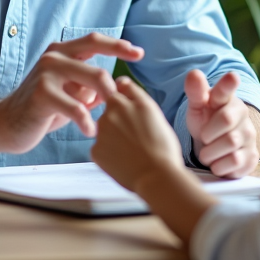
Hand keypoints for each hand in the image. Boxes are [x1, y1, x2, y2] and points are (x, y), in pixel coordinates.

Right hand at [0, 33, 143, 153]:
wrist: (7, 124)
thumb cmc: (43, 108)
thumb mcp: (69, 91)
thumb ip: (89, 84)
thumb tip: (118, 85)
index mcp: (61, 51)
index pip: (94, 41)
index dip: (118, 46)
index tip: (139, 53)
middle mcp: (54, 57)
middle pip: (97, 62)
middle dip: (115, 84)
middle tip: (126, 100)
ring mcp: (46, 73)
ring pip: (90, 80)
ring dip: (104, 102)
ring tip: (108, 121)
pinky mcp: (41, 94)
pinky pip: (75, 107)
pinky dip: (86, 121)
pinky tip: (90, 131)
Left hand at [92, 76, 185, 191]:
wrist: (157, 176)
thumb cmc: (163, 148)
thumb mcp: (155, 114)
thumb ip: (136, 96)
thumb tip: (121, 82)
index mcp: (132, 101)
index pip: (122, 86)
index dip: (126, 96)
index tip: (130, 107)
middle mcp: (114, 112)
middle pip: (111, 107)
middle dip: (119, 116)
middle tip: (134, 134)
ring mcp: (102, 131)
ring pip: (104, 127)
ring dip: (113, 134)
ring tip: (130, 150)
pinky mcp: (96, 150)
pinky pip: (100, 147)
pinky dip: (109, 152)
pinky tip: (123, 160)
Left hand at [185, 70, 259, 177]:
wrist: (215, 145)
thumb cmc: (205, 120)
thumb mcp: (197, 107)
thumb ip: (195, 92)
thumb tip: (194, 73)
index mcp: (226, 98)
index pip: (226, 89)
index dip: (228, 83)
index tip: (232, 77)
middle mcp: (242, 114)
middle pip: (226, 120)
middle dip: (208, 133)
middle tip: (203, 137)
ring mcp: (249, 135)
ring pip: (230, 143)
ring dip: (211, 152)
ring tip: (208, 151)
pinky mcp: (252, 156)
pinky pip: (235, 162)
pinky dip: (220, 165)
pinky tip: (218, 161)